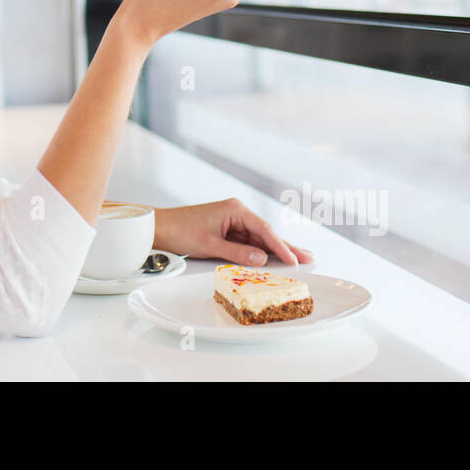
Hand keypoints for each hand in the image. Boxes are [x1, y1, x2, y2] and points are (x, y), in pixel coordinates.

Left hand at [151, 198, 314, 266]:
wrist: (160, 227)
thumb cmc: (180, 231)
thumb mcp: (210, 245)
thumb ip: (237, 253)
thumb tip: (262, 259)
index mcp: (235, 210)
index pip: (264, 230)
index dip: (280, 246)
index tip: (294, 259)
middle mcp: (237, 213)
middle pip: (266, 233)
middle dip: (286, 246)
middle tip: (309, 257)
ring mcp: (233, 222)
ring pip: (259, 239)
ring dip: (276, 250)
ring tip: (299, 259)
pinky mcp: (227, 230)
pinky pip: (249, 243)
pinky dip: (261, 251)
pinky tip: (275, 258)